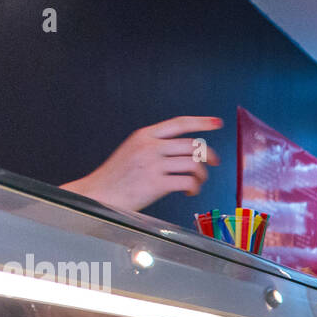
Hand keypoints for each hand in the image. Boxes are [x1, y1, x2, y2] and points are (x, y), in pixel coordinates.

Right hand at [61, 116, 222, 211]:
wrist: (98, 194)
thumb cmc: (117, 177)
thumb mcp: (132, 150)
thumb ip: (154, 146)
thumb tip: (185, 151)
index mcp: (145, 135)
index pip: (179, 123)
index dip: (201, 122)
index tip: (217, 123)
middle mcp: (150, 147)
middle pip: (193, 145)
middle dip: (210, 155)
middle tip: (214, 163)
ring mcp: (153, 165)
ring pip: (194, 164)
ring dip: (202, 175)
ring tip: (197, 182)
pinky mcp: (156, 184)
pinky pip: (188, 182)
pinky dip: (194, 188)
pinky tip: (189, 192)